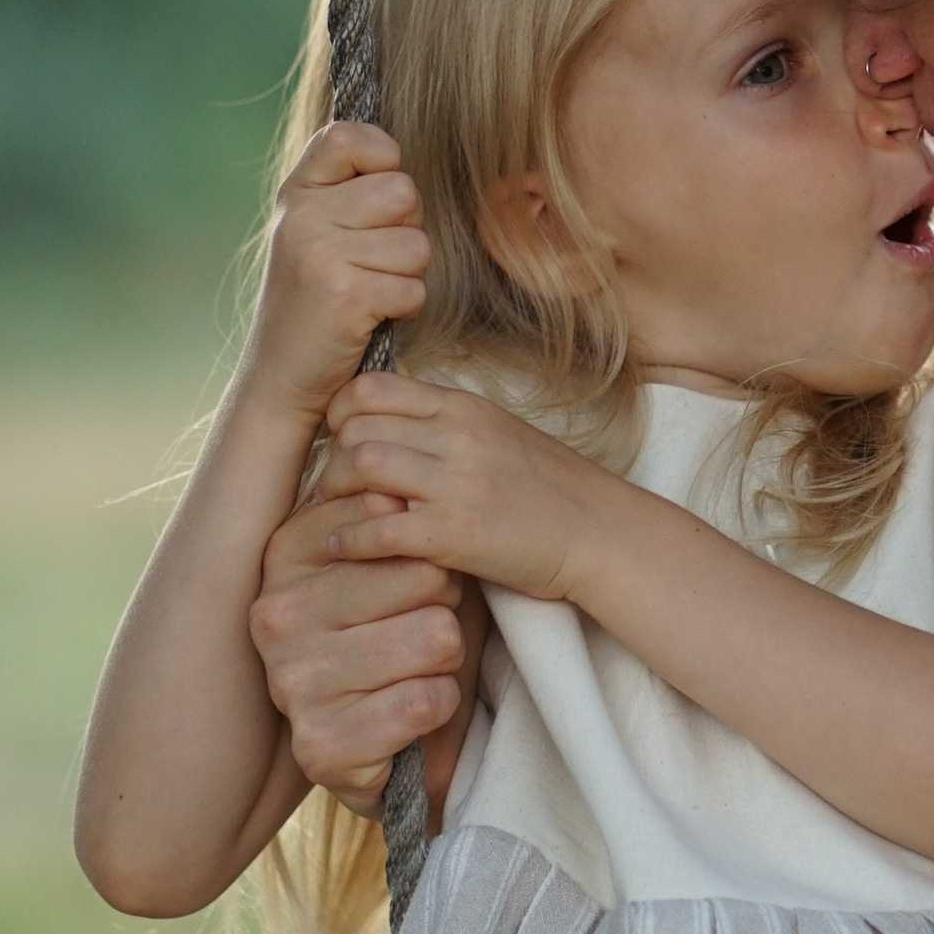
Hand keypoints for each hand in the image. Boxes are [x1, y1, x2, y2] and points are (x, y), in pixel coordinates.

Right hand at [242, 123, 430, 420]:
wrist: (281, 376)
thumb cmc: (316, 300)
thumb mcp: (316, 231)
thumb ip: (348, 189)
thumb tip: (398, 154)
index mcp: (297, 193)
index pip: (351, 136)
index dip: (382, 160)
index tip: (372, 201)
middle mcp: (302, 216)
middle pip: (404, 192)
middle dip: (404, 230)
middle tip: (370, 262)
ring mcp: (320, 254)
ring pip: (416, 244)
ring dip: (406, 274)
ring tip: (367, 291)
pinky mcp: (345, 296)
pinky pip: (414, 288)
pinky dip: (402, 308)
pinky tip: (367, 317)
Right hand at [252, 481, 481, 812]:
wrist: (379, 739)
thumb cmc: (396, 631)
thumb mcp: (391, 558)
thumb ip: (391, 516)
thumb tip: (393, 492)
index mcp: (286, 555)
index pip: (394, 515)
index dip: (431, 550)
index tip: (414, 579)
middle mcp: (276, 615)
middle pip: (428, 576)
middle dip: (446, 607)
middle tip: (420, 632)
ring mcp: (291, 682)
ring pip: (436, 637)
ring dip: (446, 659)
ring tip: (415, 670)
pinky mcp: (320, 746)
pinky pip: (427, 700)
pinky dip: (441, 704)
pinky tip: (412, 711)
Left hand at [320, 376, 609, 604]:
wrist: (602, 533)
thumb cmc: (550, 490)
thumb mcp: (498, 435)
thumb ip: (446, 425)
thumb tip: (388, 423)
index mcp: (465, 408)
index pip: (372, 386)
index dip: (340, 413)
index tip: (340, 442)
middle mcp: (459, 436)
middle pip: (358, 423)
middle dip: (332, 455)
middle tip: (332, 484)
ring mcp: (458, 483)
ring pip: (363, 464)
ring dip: (336, 492)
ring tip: (334, 513)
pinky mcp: (457, 534)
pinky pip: (380, 528)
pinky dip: (350, 539)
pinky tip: (344, 547)